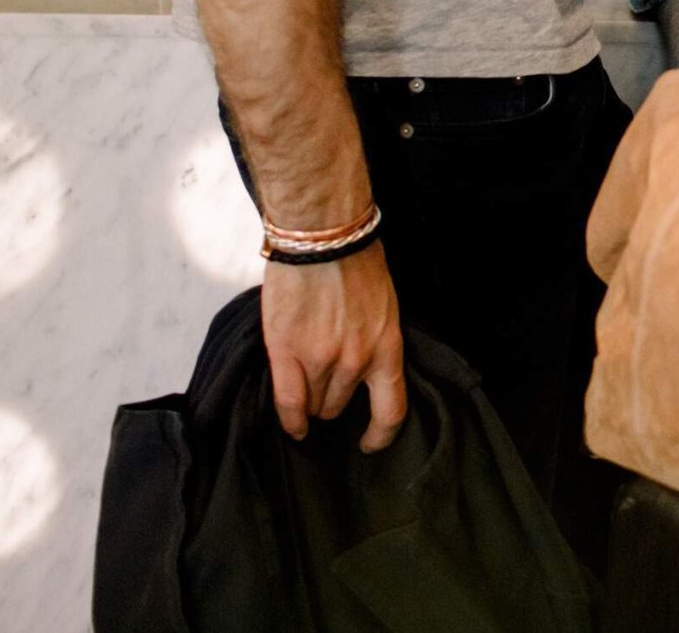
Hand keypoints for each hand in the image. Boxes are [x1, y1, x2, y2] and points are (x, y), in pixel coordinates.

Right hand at [262, 243, 406, 450]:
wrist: (324, 237)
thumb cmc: (357, 262)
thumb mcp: (383, 306)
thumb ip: (374, 340)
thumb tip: (364, 365)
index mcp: (388, 348)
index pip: (391, 410)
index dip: (380, 434)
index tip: (370, 442)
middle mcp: (357, 361)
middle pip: (341, 406)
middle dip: (333, 403)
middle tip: (325, 393)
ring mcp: (321, 360)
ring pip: (315, 405)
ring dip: (311, 403)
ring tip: (305, 393)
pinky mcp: (287, 352)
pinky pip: (288, 402)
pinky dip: (290, 419)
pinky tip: (293, 426)